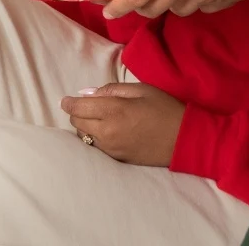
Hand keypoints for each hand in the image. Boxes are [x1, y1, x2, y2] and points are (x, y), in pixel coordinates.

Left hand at [61, 83, 183, 166]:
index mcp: (113, 111)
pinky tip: (105, 130)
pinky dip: (93, 137)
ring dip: (84, 126)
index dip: (69, 102)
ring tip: (96, 118)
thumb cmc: (164, 108)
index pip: (79, 107)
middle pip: (77, 122)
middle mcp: (106, 132)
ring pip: (83, 136)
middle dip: (77, 112)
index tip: (65, 100)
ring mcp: (110, 148)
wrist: (182, 139)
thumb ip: (112, 90)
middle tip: (86, 105)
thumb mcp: (141, 90)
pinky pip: (94, 146)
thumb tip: (87, 93)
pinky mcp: (115, 159)